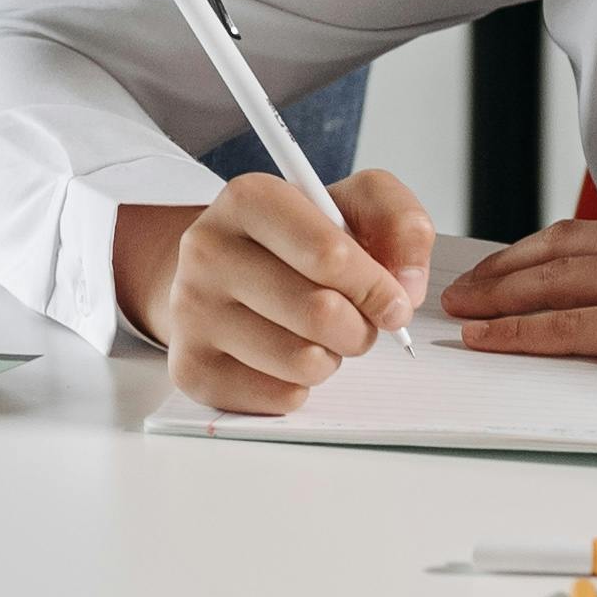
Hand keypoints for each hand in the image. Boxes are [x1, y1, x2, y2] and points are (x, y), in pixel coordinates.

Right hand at [128, 165, 433, 412]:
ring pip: (303, 361)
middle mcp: (206, 249)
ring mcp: (190, 311)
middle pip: (321, 313)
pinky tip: (284, 357)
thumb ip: (400, 223)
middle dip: (360, 327)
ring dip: (331, 357)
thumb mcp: (353, 207)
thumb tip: (406, 289)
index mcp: (248, 199)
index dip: (377, 286)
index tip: (393, 301)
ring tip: (316, 335)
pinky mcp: (191, 367)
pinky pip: (280, 397)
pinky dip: (300, 385)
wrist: (220, 272)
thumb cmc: (297, 242)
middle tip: (355, 319)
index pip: (330, 255)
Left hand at [445, 187, 596, 387]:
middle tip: (465, 284)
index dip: (542, 245)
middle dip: (503, 268)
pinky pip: (564, 329)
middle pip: (555, 250)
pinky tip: (486, 339)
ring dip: (495, 296)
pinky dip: (517, 333)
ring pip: (548, 284)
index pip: (589, 228)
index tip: (515, 256)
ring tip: (459, 309)